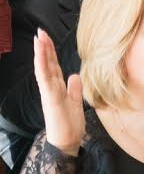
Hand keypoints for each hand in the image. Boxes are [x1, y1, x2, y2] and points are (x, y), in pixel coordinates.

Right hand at [34, 29, 84, 155]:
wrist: (67, 142)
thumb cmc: (70, 125)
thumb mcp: (75, 102)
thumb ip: (74, 89)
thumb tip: (75, 75)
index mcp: (58, 88)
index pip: (53, 66)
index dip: (51, 53)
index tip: (48, 38)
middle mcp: (51, 88)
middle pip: (47, 64)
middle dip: (44, 48)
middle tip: (40, 31)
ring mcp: (49, 93)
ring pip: (44, 69)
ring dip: (42, 53)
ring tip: (39, 38)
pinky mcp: (50, 98)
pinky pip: (45, 80)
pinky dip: (42, 66)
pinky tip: (41, 56)